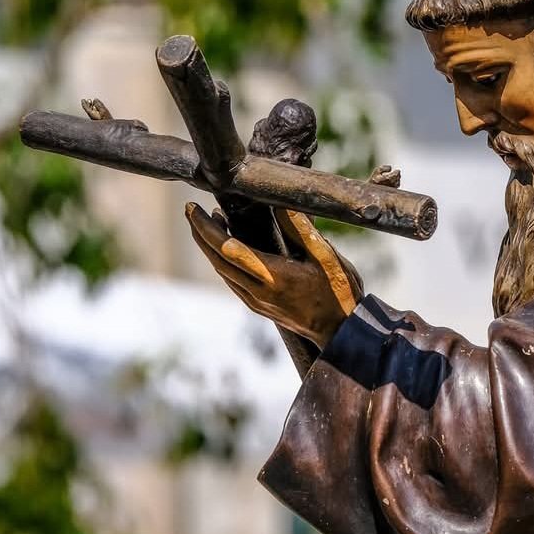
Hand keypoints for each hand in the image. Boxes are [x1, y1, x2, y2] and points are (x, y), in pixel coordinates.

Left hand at [187, 202, 355, 348]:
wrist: (342, 330)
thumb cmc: (339, 291)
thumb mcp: (325, 256)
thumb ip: (300, 229)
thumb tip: (278, 203)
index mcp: (274, 276)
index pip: (228, 248)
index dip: (206, 227)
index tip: (193, 208)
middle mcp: (260, 291)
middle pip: (217, 260)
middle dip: (201, 234)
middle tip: (192, 210)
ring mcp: (258, 302)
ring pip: (223, 272)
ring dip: (211, 247)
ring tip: (209, 223)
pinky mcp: (260, 308)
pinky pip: (233, 281)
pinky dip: (224, 261)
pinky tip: (229, 248)